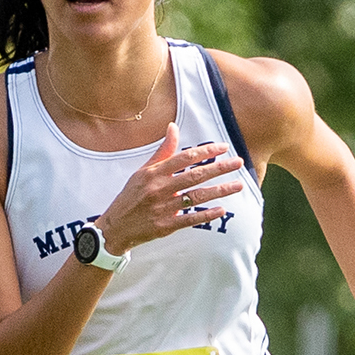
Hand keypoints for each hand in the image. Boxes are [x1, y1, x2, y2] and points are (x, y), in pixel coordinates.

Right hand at [93, 123, 245, 252]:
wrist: (115, 228)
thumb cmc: (131, 196)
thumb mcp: (143, 172)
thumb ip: (162, 151)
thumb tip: (173, 127)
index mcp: (153, 173)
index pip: (184, 158)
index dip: (205, 151)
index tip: (224, 147)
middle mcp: (159, 189)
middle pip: (194, 175)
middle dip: (219, 168)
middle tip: (238, 162)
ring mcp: (162, 208)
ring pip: (196, 197)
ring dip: (219, 191)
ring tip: (238, 185)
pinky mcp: (165, 226)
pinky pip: (190, 219)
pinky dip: (206, 215)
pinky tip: (222, 210)